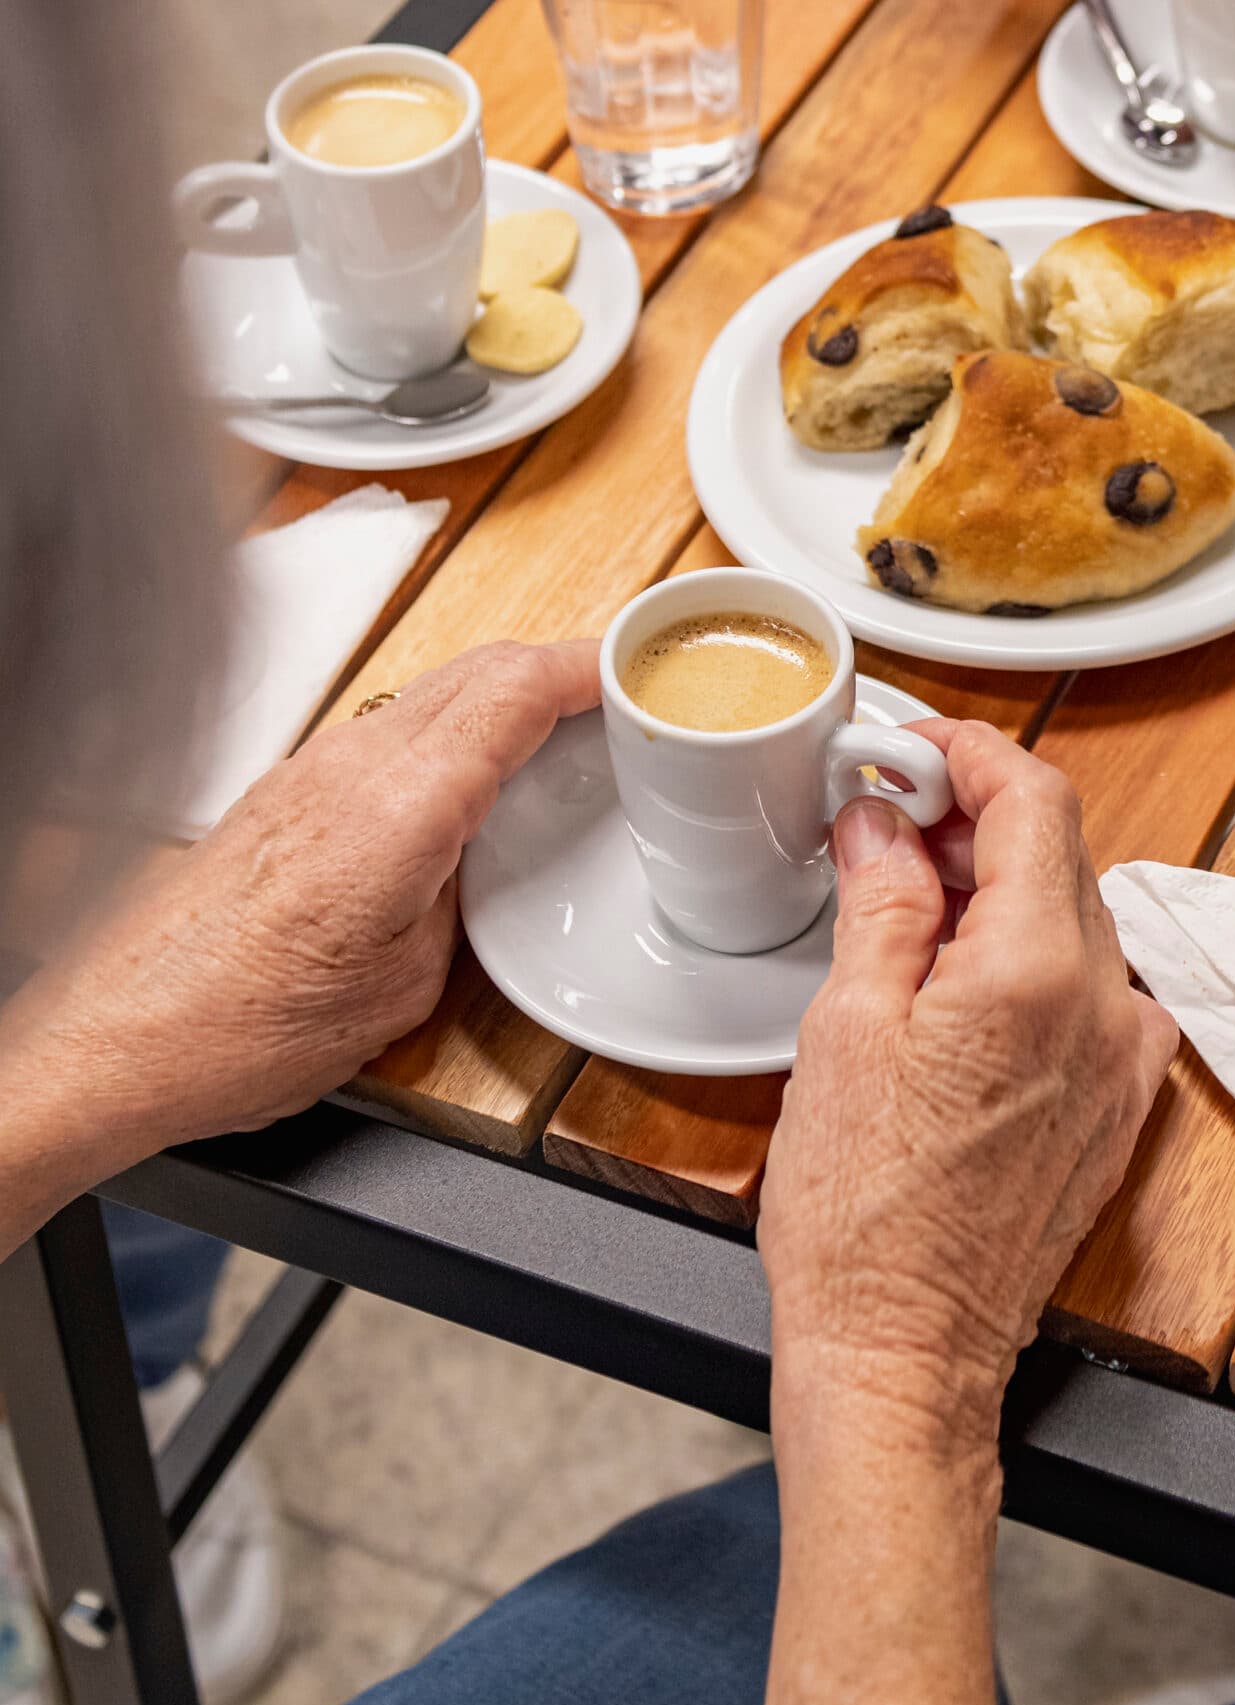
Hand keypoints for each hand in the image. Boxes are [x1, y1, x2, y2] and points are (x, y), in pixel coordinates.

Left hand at [5, 641, 599, 1180]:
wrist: (124, 1039)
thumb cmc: (242, 1028)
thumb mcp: (409, 982)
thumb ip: (465, 899)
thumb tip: (490, 866)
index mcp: (402, 804)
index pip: (517, 689)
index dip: (591, 667)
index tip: (640, 668)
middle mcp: (352, 764)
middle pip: (481, 666)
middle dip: (560, 665)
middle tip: (621, 693)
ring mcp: (312, 766)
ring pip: (435, 688)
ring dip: (504, 691)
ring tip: (558, 730)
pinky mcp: (286, 788)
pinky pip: (392, 726)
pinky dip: (453, 726)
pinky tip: (469, 774)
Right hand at [758, 720, 1177, 1448]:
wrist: (903, 1358)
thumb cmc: (863, 1220)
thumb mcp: (845, 1027)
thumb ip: (881, 900)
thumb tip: (884, 822)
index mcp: (1039, 971)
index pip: (1035, 801)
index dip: (970, 752)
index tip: (913, 746)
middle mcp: (1107, 1008)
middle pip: (1059, 856)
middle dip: (973, 820)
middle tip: (885, 817)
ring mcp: (1124, 1061)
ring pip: (1072, 920)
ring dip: (996, 889)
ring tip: (904, 904)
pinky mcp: (1118, 1107)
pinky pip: (1087, 991)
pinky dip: (1026, 957)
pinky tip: (953, 981)